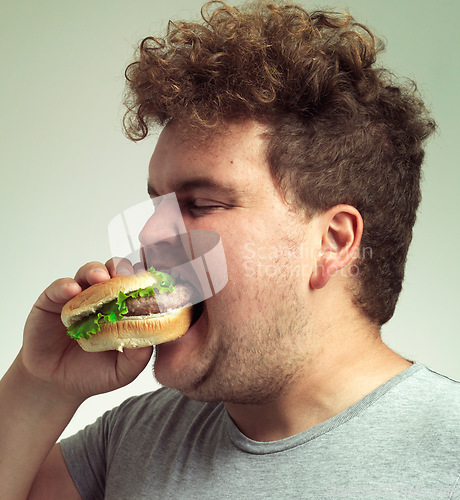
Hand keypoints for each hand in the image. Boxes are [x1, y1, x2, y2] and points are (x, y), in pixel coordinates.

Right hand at [19, 259, 152, 401]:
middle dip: (121, 269)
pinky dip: (66, 285)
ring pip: (88, 273)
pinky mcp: (52, 301)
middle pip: (114, 272)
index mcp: (123, 309)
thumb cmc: (94, 374)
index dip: (143, 281)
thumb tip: (153, 337)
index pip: (136, 287)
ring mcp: (78, 297)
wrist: (57, 386)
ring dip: (96, 271)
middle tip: (123, 276)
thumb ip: (138, 356)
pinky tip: (71, 290)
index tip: (149, 282)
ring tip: (100, 278)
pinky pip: (59, 287)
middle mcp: (102, 298)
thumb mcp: (122, 371)